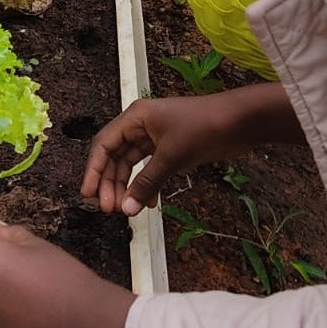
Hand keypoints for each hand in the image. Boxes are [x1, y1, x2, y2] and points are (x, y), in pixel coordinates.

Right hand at [82, 86, 300, 214]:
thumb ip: (146, 183)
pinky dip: (146, 185)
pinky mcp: (169, 148)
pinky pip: (149, 168)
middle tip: (110, 210)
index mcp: (135, 117)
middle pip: (115, 156)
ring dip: (127, 186)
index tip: (89, 195)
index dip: (94, 169)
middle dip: (110, 182)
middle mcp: (140, 125)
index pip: (104, 144)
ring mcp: (155, 137)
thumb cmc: (202, 128)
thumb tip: (126, 209)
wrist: (237, 122)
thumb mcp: (171, 156)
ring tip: (125, 210)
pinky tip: (149, 204)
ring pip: (131, 164)